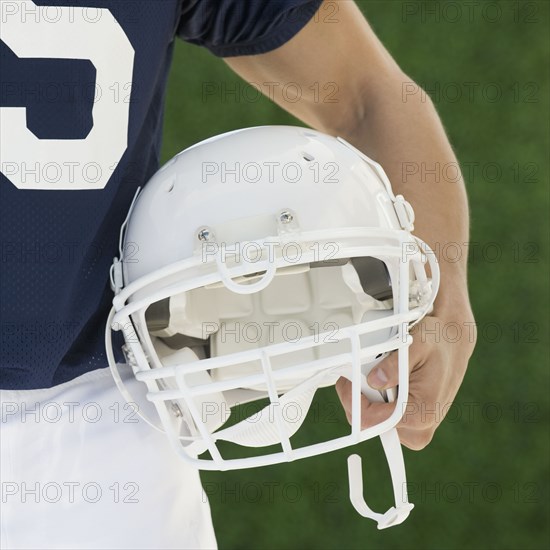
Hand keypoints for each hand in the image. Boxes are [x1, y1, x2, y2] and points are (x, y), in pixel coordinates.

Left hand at [336, 308, 476, 449]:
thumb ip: (394, 365)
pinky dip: (377, 398)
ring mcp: (415, 428)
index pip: (372, 422)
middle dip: (361, 396)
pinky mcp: (411, 422)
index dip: (353, 401)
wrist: (452, 342)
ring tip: (379, 372)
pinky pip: (382, 416)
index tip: (348, 381)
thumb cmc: (438, 343)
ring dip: (369, 396)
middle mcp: (419, 429)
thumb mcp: (416, 345)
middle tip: (364, 370)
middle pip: (370, 423)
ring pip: (374, 420)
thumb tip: (374, 381)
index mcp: (421, 414)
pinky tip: (384, 381)